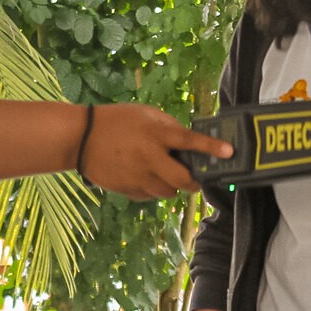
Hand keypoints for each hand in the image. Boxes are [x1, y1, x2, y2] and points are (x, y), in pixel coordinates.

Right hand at [81, 104, 231, 199]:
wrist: (80, 139)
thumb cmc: (116, 120)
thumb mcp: (145, 114)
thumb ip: (169, 126)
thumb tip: (188, 141)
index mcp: (156, 134)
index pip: (190, 141)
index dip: (211, 147)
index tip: (229, 152)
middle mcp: (150, 158)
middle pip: (183, 181)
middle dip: (194, 183)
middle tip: (196, 179)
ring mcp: (138, 177)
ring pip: (167, 193)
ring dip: (172, 186)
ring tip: (163, 173)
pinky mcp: (128, 190)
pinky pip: (149, 196)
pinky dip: (153, 189)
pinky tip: (143, 176)